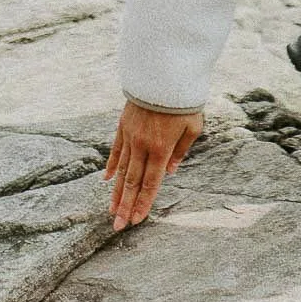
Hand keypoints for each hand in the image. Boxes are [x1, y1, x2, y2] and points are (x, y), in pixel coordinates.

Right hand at [103, 100, 202, 229]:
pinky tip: (107, 180)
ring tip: (111, 210)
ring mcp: (130, 136)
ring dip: (116, 192)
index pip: (150, 183)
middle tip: (117, 226)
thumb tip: (170, 172)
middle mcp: (142, 146)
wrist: (164, 75)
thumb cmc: (184, 102)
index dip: (143, 203)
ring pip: (121, 171)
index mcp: (161, 149)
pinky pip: (116, 150)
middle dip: (125, 206)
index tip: (136, 221)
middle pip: (132, 182)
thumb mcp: (193, 127)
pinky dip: (112, 166)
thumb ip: (181, 151)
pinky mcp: (123, 126)